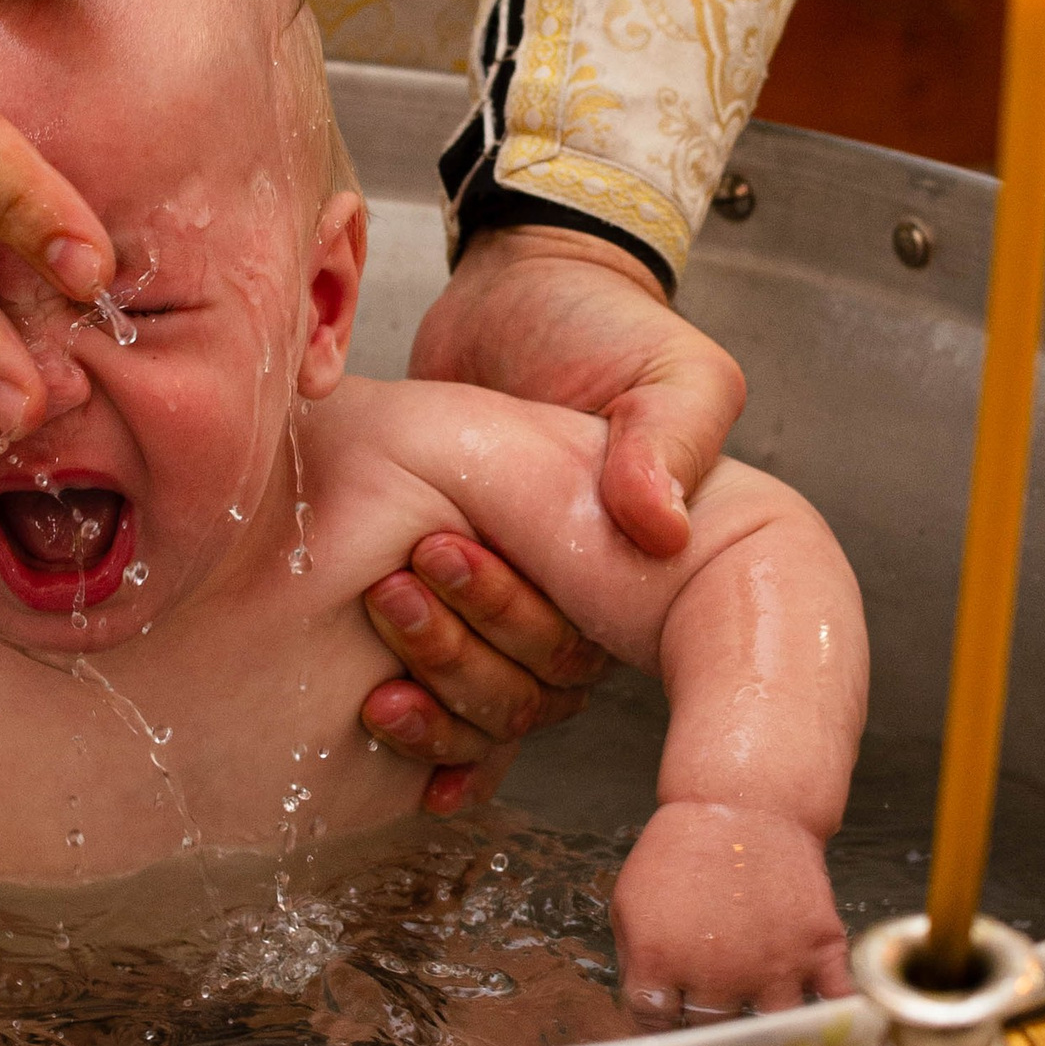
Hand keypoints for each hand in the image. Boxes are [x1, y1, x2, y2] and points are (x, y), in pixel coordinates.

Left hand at [370, 225, 744, 799]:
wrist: (524, 296)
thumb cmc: (603, 327)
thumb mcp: (666, 370)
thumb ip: (670, 438)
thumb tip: (659, 533)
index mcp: (631, 572)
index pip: (583, 650)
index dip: (514, 630)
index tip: (444, 554)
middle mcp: (578, 605)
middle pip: (527, 687)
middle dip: (454, 652)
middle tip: (393, 583)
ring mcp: (517, 607)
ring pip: (486, 705)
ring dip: (431, 695)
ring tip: (375, 670)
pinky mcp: (455, 601)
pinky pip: (452, 697)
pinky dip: (430, 742)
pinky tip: (391, 750)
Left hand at [611, 801, 852, 1026]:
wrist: (746, 805)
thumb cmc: (684, 847)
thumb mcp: (630, 898)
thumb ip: (633, 959)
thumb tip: (646, 1002)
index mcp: (660, 962)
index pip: (653, 1022)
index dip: (659, 1018)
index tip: (670, 1011)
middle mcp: (716, 974)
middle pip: (709, 1030)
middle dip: (707, 1020)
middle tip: (712, 1002)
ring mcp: (772, 966)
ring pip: (767, 1032)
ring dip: (761, 1027)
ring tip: (757, 1012)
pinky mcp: (818, 949)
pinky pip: (833, 1003)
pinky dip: (831, 1018)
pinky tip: (822, 1022)